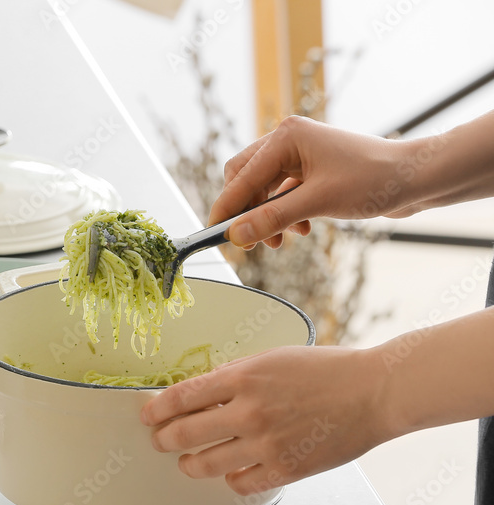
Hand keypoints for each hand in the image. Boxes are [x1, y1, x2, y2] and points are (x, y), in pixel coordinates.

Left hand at [139, 346, 393, 493]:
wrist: (373, 392)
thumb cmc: (326, 370)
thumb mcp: (271, 358)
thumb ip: (234, 375)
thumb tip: (200, 392)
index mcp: (243, 378)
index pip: (181, 397)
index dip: (157, 410)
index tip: (147, 416)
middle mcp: (249, 412)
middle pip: (184, 434)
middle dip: (164, 439)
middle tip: (159, 441)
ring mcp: (266, 444)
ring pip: (205, 465)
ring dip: (189, 464)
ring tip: (187, 461)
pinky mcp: (285, 469)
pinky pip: (240, 483)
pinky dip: (230, 478)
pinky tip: (230, 471)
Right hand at [210, 116, 416, 248]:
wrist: (416, 179)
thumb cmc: (374, 179)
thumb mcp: (316, 203)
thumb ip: (271, 219)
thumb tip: (237, 234)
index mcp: (286, 137)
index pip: (241, 177)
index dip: (227, 208)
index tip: (215, 233)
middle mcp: (289, 141)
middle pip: (246, 180)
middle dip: (247, 212)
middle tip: (248, 240)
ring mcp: (301, 156)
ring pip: (264, 190)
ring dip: (267, 217)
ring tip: (279, 241)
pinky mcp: (312, 171)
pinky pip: (283, 194)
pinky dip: (285, 215)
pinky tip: (301, 230)